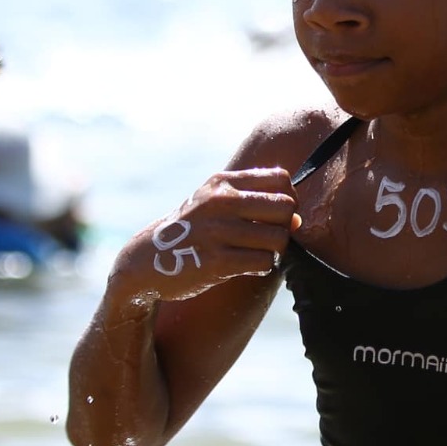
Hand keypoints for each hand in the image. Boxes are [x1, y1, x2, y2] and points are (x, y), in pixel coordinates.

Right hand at [111, 168, 299, 302]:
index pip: (280, 180)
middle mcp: (220, 202)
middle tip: (269, 237)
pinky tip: (246, 265)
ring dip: (275, 250)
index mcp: (222, 183)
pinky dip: (262, 266)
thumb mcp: (212, 200)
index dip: (287, 199)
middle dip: (285, 226)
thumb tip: (298, 219)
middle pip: (285, 208)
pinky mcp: (216, 261)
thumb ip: (253, 201)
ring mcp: (217, 231)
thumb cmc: (193, 229)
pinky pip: (264, 261)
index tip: (275, 215)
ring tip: (256, 252)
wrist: (148, 259)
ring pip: (278, 238)